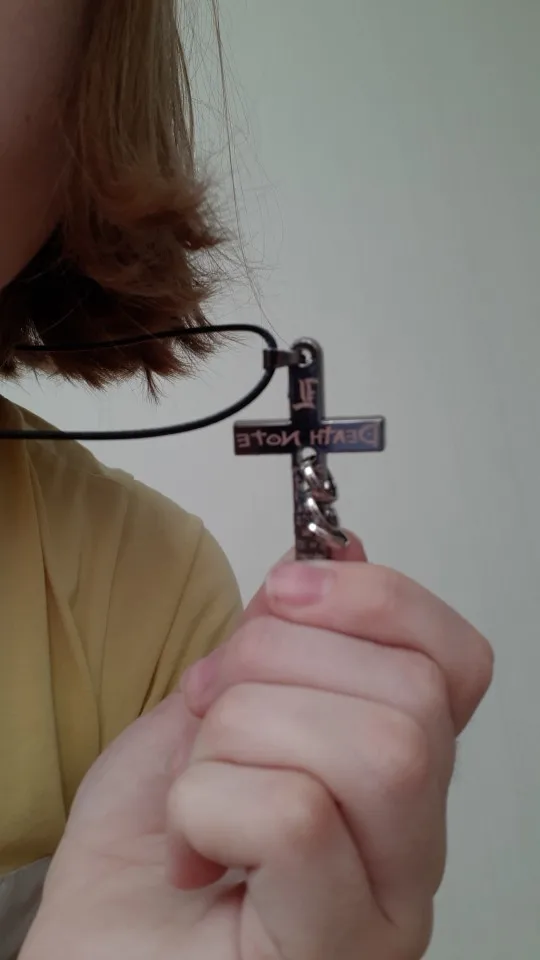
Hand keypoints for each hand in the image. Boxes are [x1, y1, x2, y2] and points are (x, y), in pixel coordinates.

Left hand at [23, 537, 492, 959]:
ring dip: (242, 733)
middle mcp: (411, 848)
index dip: (380, 600)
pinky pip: (299, 816)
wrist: (95, 959)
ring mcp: (381, 909)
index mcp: (394, 778)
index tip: (284, 589)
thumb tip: (337, 549)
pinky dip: (211, 801)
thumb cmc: (144, 854)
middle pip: (412, 695)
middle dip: (276, 660)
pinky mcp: (332, 950)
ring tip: (197, 784)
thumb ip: (274, 639)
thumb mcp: (205, 712)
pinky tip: (190, 850)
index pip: (457, 662)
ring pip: (378, 748)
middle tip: (208, 703)